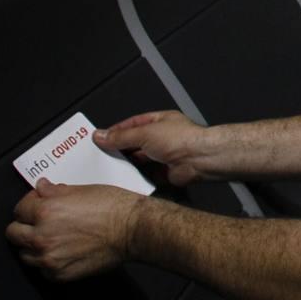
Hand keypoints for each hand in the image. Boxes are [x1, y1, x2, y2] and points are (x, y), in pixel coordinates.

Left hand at [6, 179, 142, 281]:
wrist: (133, 229)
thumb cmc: (114, 207)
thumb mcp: (83, 189)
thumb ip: (55, 191)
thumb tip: (41, 188)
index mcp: (46, 211)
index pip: (19, 208)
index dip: (30, 204)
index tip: (37, 205)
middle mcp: (42, 235)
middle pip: (13, 233)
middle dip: (24, 225)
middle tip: (39, 222)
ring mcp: (49, 257)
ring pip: (24, 254)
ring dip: (33, 245)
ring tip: (52, 238)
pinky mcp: (59, 273)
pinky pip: (41, 269)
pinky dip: (48, 261)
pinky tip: (62, 251)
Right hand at [95, 111, 212, 186]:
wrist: (199, 159)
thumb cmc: (181, 139)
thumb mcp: (144, 133)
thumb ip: (121, 136)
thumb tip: (102, 135)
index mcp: (159, 121)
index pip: (133, 124)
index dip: (116, 130)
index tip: (101, 137)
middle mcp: (162, 137)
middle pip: (135, 143)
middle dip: (120, 148)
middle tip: (101, 154)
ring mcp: (164, 155)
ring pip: (139, 160)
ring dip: (127, 163)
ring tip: (110, 167)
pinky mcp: (164, 172)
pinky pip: (146, 175)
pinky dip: (136, 177)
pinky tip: (125, 178)